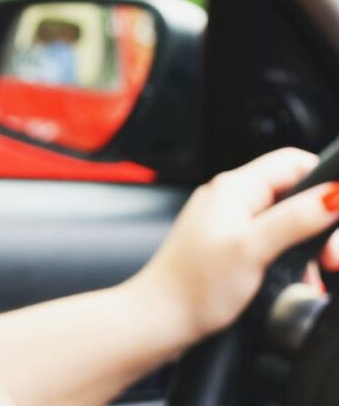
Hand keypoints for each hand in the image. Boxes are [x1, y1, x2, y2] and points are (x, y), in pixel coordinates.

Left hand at [132, 148, 338, 346]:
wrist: (159, 318)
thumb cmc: (193, 286)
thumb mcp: (252, 248)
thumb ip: (294, 219)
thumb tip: (333, 195)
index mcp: (234, 187)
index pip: (293, 162)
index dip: (324, 182)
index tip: (338, 214)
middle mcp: (229, 198)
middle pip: (293, 192)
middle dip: (320, 222)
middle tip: (330, 257)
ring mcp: (227, 221)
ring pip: (285, 220)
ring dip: (306, 246)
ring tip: (313, 272)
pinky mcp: (227, 245)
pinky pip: (271, 241)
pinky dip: (288, 259)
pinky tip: (294, 281)